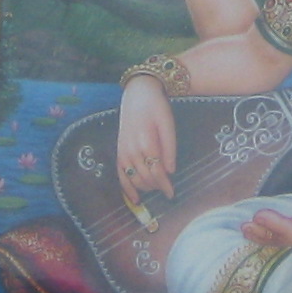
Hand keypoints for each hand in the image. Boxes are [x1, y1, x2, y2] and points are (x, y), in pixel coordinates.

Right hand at [114, 75, 177, 206]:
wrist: (137, 93)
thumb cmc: (156, 107)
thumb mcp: (168, 123)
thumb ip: (169, 147)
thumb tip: (171, 171)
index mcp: (146, 143)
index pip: (157, 172)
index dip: (165, 185)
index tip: (172, 194)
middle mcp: (132, 150)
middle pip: (146, 178)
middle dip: (157, 187)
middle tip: (168, 190)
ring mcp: (123, 152)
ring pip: (134, 179)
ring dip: (146, 188)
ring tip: (156, 189)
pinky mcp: (119, 152)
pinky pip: (121, 175)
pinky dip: (127, 189)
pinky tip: (134, 199)